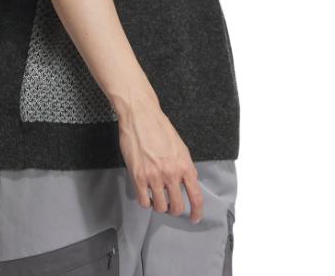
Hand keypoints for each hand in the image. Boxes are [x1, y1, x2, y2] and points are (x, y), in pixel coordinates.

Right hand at [115, 92, 203, 223]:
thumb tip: (188, 181)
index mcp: (185, 166)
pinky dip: (146, 202)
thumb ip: (185, 166)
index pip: (196, 197)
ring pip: (160, 207)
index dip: (197, 211)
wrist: (140, 115)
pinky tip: (146, 195)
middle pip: (177, 206)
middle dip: (175, 210)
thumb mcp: (180, 147)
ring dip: (159, 206)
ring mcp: (154, 176)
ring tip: (156, 199)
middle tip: (171, 206)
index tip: (195, 217)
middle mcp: (171, 174)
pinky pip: (144, 201)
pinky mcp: (138, 176)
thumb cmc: (159, 127)